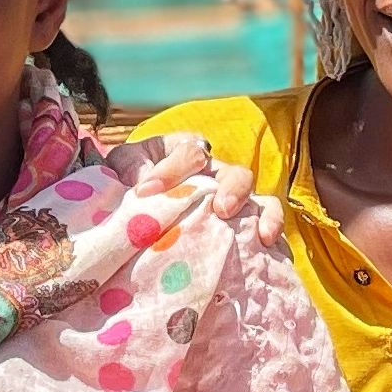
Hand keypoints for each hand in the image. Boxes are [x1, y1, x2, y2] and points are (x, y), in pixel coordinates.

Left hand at [123, 132, 284, 241]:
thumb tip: (144, 186)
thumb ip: (128, 170)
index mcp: (184, 151)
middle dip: (228, 187)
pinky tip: (266, 240)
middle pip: (231, 170)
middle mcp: (212, 169)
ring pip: (249, 188)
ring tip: (240, 222)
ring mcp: (229, 192)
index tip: (145, 192)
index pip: (188, 152)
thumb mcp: (120, 169)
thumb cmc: (127, 181)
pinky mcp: (241, 217)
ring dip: (247, 202)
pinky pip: (265, 213)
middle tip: (219, 208)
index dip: (169, 171)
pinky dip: (271, 223)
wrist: (131, 207)